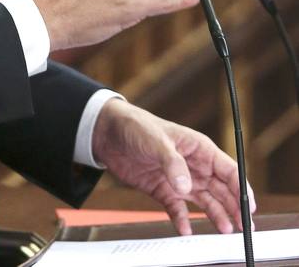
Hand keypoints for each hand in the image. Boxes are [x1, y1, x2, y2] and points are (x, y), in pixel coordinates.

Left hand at [91, 99, 255, 234]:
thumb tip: (186, 187)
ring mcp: (179, 179)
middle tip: (243, 227)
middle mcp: (193, 165)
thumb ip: (173, 164)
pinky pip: (178, 209)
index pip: (228, 169)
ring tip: (224, 231)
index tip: (249, 206)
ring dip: (215, 215)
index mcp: (198, 148)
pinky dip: (183, 220)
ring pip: (204, 201)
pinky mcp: (162, 189)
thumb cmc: (136, 127)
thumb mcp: (156, 141)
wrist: (108, 133)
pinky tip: (186, 230)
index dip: (241, 187)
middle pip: (220, 189)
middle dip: (233, 207)